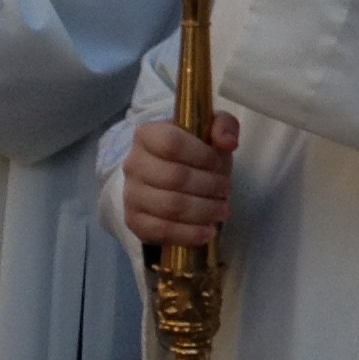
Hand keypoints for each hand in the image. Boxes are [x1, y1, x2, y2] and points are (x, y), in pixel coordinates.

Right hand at [124, 113, 238, 247]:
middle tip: (226, 190)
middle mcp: (133, 163)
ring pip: (171, 206)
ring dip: (204, 211)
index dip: (202, 156)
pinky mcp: (134, 221)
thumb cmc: (192, 154)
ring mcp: (131, 194)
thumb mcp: (210, 131)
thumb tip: (227, 141)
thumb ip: (223, 125)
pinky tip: (208, 231)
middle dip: (209, 186)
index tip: (218, 164)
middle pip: (175, 177)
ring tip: (222, 210)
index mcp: (147, 134)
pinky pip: (161, 231)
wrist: (168, 181)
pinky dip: (189, 234)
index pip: (172, 143)